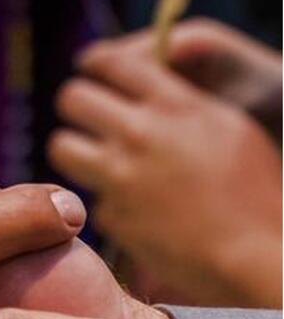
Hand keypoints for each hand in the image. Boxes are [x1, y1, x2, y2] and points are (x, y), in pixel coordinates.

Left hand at [50, 35, 281, 307]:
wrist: (256, 255)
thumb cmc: (256, 191)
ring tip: (92, 159)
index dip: (94, 64)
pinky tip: (133, 210)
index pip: (110, 62)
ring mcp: (120, 175)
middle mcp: (141, 133)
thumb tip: (144, 89)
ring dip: (74, 150)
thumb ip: (181, 104)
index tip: (91, 72)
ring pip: (61, 145)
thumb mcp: (229, 128)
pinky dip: (108, 203)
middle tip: (88, 119)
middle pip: (72, 98)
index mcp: (174, 105)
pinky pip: (91, 198)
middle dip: (77, 106)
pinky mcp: (111, 215)